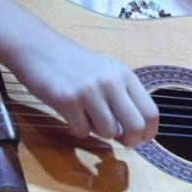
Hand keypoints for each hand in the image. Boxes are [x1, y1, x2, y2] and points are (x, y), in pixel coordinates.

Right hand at [7, 33, 158, 147]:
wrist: (40, 49)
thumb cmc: (75, 65)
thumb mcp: (108, 72)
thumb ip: (124, 95)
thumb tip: (138, 130)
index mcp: (125, 74)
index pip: (151, 112)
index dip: (148, 133)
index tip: (140, 139)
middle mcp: (111, 81)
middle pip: (136, 126)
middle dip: (131, 141)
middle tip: (121, 141)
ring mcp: (90, 91)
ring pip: (108, 132)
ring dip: (99, 131)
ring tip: (88, 115)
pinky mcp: (68, 100)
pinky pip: (83, 131)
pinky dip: (78, 128)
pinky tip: (71, 112)